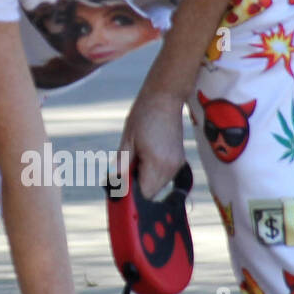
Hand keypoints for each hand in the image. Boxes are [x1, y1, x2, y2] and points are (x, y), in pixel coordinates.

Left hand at [118, 85, 186, 200]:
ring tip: (139, 157)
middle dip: (137, 187)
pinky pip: (164, 177)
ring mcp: (177, 165)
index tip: (121, 186)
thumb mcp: (127, 141)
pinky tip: (147, 155)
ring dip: (145, 179)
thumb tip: (114, 187)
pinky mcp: (179, 161)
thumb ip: (121, 167)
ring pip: (157, 186)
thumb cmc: (143, 115)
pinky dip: (153, 173)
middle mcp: (170, 168)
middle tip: (127, 168)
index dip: (131, 194)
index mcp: (157, 163)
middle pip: (151, 193)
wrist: (165, 97)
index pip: (144, 195)